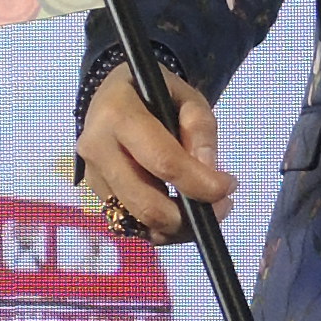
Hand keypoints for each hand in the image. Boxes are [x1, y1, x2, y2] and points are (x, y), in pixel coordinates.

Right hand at [76, 65, 230, 237]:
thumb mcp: (185, 96)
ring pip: (139, 221)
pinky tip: (183, 211)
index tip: (228, 186)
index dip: (199, 182)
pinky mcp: (96, 194)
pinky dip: (163, 227)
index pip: (162, 161)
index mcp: (118, 114)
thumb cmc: (154, 94)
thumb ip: (200, 128)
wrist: (113, 97)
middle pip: (146, 202)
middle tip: (223, 205)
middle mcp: (97, 148)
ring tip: (208, 209)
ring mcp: (92, 175)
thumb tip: (209, 170)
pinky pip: (133, 224)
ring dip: (180, 227)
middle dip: (190, 216)